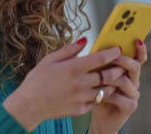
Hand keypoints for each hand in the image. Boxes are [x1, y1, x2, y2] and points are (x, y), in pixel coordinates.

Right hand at [3, 37, 121, 130]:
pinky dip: (100, 95)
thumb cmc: (37, 80)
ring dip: (112, 83)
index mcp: (72, 68)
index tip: (119, 49)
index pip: (100, 59)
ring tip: (113, 77)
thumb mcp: (50, 59)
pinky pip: (96, 101)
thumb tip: (85, 40)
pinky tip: (99, 90)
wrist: (29, 106)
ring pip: (106, 90)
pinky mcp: (81, 109)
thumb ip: (69, 50)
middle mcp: (80, 83)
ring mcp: (81, 98)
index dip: (112, 53)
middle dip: (118, 69)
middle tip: (121, 64)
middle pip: (108, 75)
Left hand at [88, 39, 146, 133]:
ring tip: (99, 79)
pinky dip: (109, 95)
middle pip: (135, 66)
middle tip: (112, 56)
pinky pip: (121, 97)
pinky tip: (100, 96)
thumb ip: (101, 62)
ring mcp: (133, 94)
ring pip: (126, 81)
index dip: (140, 49)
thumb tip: (96, 46)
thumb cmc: (98, 92)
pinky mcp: (130, 106)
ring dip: (111, 78)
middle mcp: (134, 81)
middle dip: (123, 60)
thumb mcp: (98, 75)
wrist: (99, 117)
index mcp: (128, 71)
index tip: (137, 39)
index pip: (138, 57)